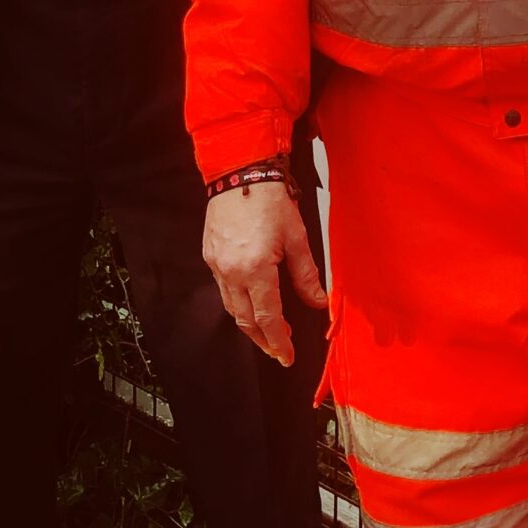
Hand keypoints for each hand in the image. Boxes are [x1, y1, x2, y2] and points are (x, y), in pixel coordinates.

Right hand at [203, 179, 326, 366]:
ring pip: (231, 307)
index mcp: (256, 269)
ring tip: (268, 330)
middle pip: (245, 320)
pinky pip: (223, 289)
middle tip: (279, 349)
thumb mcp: (296, 237)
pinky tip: (251, 301)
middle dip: (263, 339)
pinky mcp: (210, 255)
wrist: (239, 171)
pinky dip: (237, 302)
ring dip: (249, 323)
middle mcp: (231, 271)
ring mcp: (217, 264)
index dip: (279, 341)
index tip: (287, 356)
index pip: (268, 317)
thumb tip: (318, 302)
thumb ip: (306, 274)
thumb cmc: (269, 198)